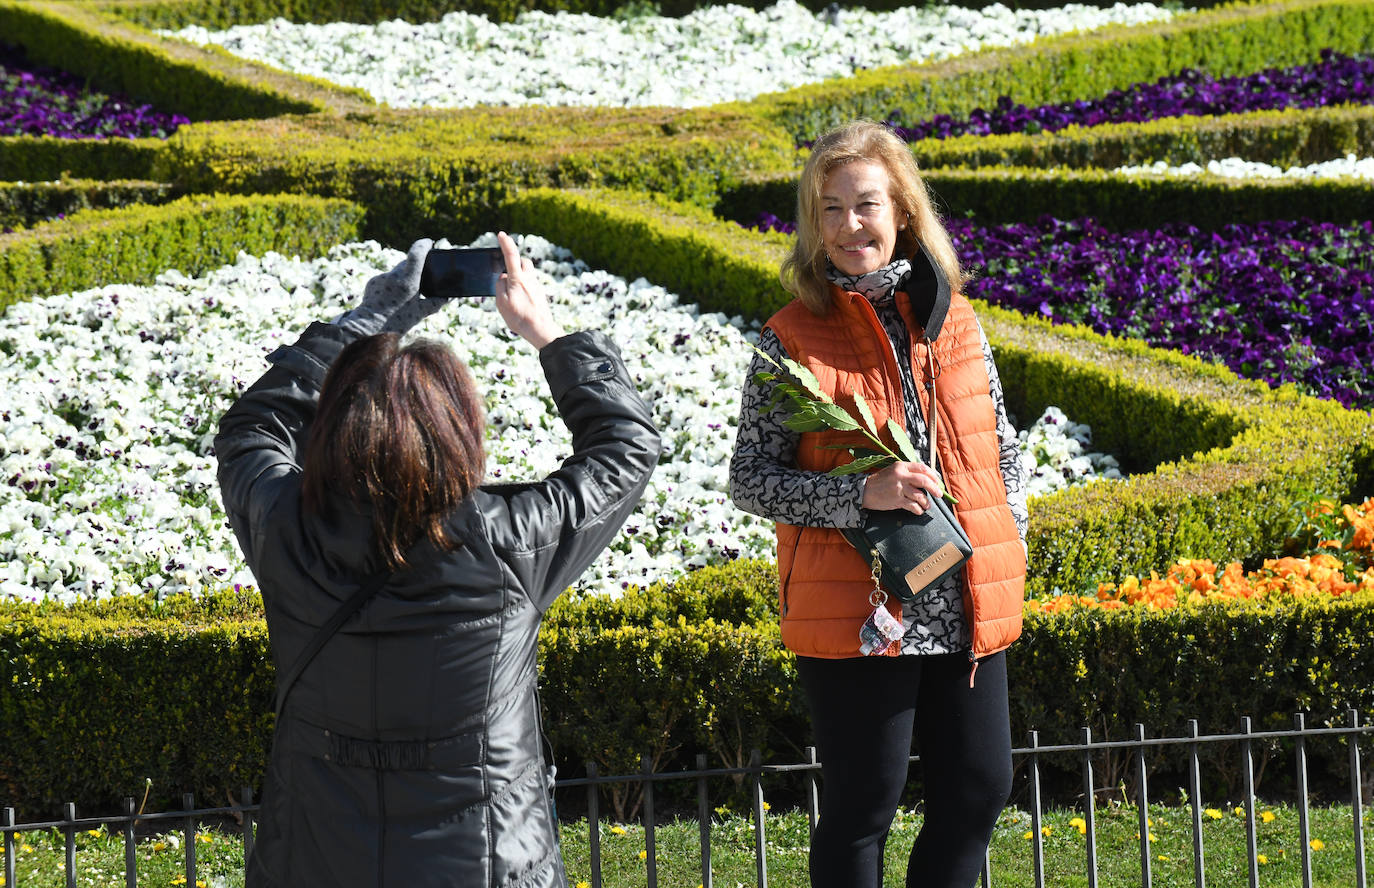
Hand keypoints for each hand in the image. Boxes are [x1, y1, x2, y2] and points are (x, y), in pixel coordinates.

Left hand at [339, 238, 442, 335]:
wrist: (369, 328)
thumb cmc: (397, 322)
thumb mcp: (420, 313)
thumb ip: (435, 303)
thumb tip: (448, 297)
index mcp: (408, 282)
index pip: (416, 254)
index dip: (423, 245)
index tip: (429, 242)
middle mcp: (393, 276)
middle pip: (407, 263)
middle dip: (415, 266)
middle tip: (422, 275)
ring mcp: (381, 277)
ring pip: (397, 271)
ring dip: (403, 278)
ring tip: (405, 295)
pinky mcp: (373, 282)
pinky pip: (386, 279)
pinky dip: (391, 285)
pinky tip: (391, 299)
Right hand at [494, 231, 563, 348]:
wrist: (541, 329)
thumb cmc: (520, 317)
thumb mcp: (502, 302)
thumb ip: (500, 286)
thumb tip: (503, 278)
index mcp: (518, 278)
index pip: (511, 255)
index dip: (505, 243)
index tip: (501, 234)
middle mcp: (529, 279)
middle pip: (523, 261)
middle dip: (515, 261)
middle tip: (505, 269)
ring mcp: (536, 286)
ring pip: (527, 273)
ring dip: (519, 275)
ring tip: (510, 290)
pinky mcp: (539, 294)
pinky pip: (530, 284)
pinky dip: (523, 286)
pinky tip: (519, 300)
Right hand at [861, 460, 945, 514]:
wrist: (864, 491)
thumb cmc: (880, 481)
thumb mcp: (893, 470)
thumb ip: (907, 472)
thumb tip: (925, 478)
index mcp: (901, 466)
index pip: (922, 468)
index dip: (933, 475)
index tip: (937, 482)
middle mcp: (900, 476)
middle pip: (924, 481)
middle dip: (934, 488)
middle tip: (939, 494)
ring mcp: (898, 488)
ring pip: (920, 495)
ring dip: (926, 502)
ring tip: (927, 505)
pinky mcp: (896, 500)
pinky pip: (912, 506)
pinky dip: (918, 510)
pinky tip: (919, 510)